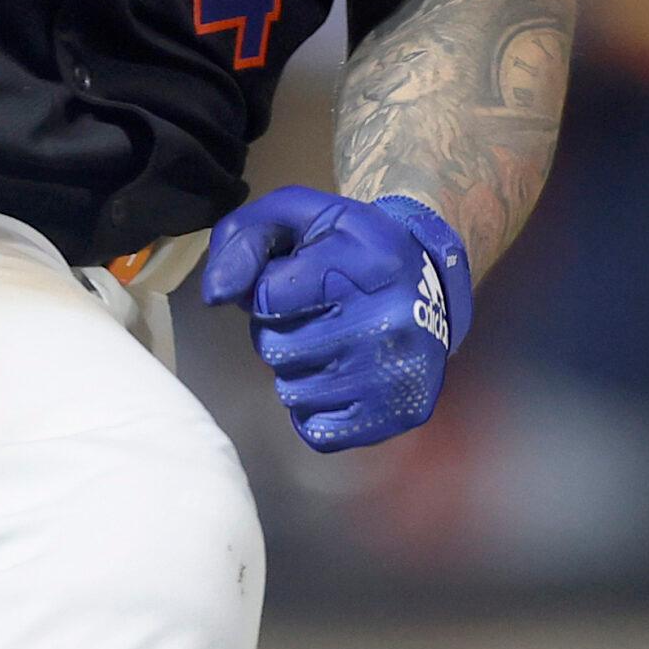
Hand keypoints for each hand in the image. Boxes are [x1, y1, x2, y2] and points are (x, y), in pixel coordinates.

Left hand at [201, 184, 470, 452]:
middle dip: (279, 330)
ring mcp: (394, 375)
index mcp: (361, 264)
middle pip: (275, 348)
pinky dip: (316, 407)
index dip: (267, 291)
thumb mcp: (297, 217)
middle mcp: (386, 322)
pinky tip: (339, 376)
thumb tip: (215, 295)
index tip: (295, 282)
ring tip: (328, 342)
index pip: (267, 298)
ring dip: (297, 369)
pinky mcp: (398, 415)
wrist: (433, 282)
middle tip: (313, 315)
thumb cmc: (351, 247)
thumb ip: (244, 240)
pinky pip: (316, 430)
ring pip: (291, 391)